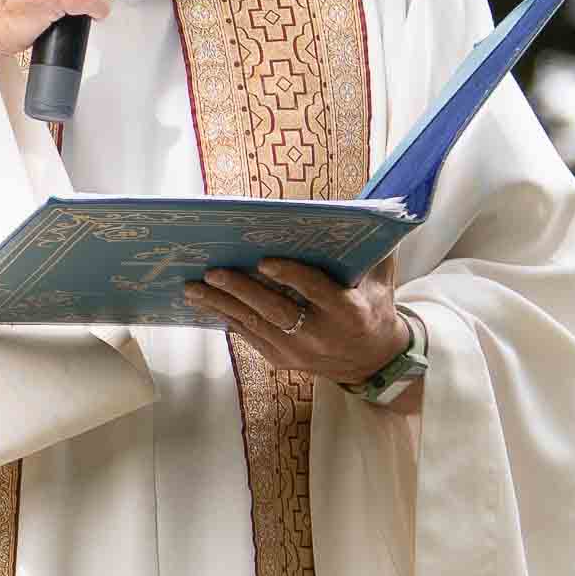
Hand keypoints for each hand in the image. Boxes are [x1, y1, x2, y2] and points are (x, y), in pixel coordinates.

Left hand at [189, 259, 409, 394]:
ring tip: (193, 288)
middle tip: (213, 271)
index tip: (264, 261)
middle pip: (275, 310)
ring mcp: (297, 351)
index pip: (315, 291)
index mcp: (347, 312)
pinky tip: (205, 303)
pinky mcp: (281, 360)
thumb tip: (365, 213)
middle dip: (241, 290)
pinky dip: (226, 318)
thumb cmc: (373, 309)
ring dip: (221, 305)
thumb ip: (374, 251)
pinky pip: (249, 336)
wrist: (370, 362)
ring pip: (254, 325)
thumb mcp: (381, 282)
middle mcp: (319, 335)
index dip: (290, 275)